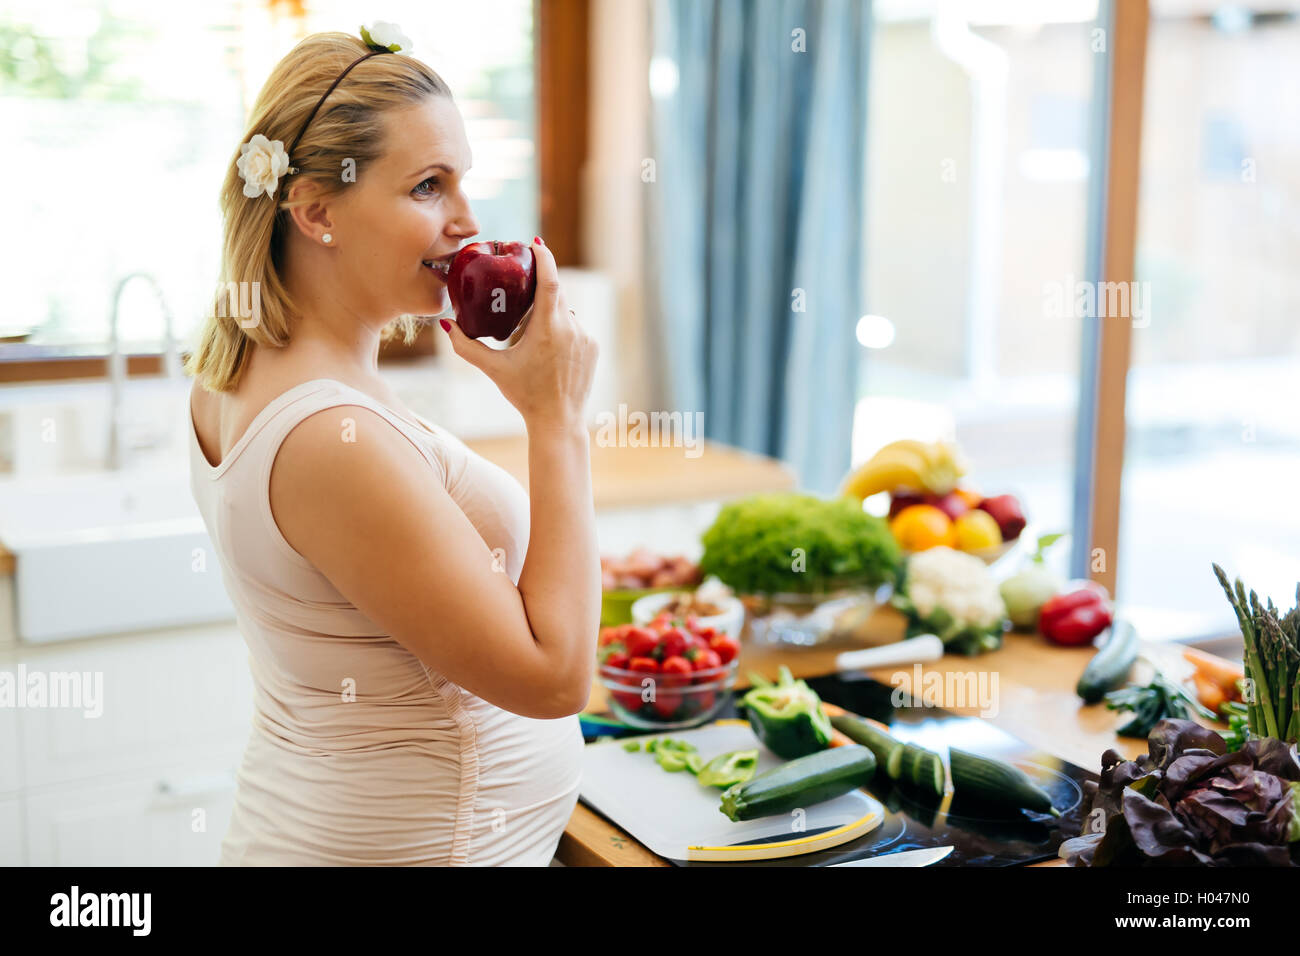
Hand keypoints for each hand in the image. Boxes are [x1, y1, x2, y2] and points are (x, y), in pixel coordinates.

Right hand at [441, 239, 597, 429]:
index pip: (550, 280)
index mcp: (548, 328)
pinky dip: (562, 331)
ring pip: (565, 313)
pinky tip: (549, 351)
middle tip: (520, 296)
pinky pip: (575, 328)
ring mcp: (585, 337)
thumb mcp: (493, 369)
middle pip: (555, 295)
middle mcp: (571, 328)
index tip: (535, 244)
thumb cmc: (525, 395)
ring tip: (532, 338)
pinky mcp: (593, 347)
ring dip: (550, 316)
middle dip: (538, 292)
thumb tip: (446, 325)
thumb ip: (466, 346)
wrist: (558, 421)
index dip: (544, 258)